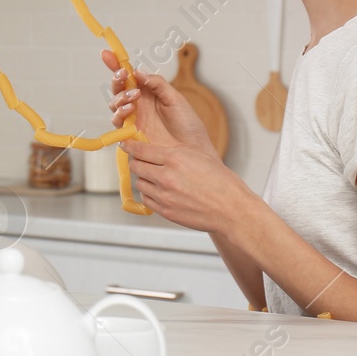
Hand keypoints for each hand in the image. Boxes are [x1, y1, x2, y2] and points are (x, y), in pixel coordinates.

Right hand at [100, 49, 214, 154]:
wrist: (193, 151)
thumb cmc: (188, 127)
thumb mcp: (176, 99)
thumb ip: (158, 84)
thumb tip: (139, 72)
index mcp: (149, 93)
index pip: (130, 77)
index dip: (117, 65)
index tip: (108, 55)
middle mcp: (138, 105)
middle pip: (118, 89)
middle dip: (116, 80)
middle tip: (122, 75)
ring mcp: (133, 119)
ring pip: (115, 104)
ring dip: (120, 97)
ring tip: (133, 96)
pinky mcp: (130, 134)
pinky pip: (117, 121)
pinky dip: (120, 113)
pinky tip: (130, 110)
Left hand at [118, 138, 257, 236]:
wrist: (231, 209)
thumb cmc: (220, 182)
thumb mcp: (198, 156)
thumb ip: (174, 152)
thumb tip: (153, 149)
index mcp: (175, 158)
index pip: (141, 149)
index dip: (130, 146)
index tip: (125, 144)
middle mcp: (166, 176)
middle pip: (136, 166)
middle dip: (136, 162)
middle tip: (140, 161)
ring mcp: (164, 195)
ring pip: (140, 183)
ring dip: (144, 179)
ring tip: (156, 178)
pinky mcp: (165, 211)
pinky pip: (146, 199)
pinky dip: (149, 194)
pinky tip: (159, 191)